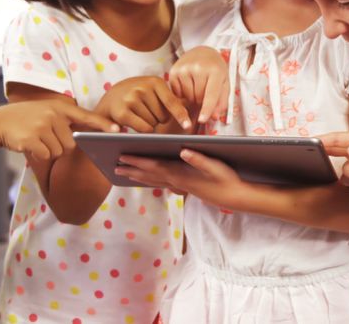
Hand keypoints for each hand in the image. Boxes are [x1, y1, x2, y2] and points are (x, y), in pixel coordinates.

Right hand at [0, 99, 118, 161]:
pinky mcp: (32, 139)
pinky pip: (47, 156)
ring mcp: (42, 126)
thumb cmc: (27, 120)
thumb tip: (84, 138)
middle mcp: (53, 114)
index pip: (87, 116)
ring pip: (59, 152)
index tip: (118, 130)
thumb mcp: (47, 112)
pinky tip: (29, 145)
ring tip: (36, 139)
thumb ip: (65, 121)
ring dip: (49, 151)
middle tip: (45, 136)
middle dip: (60, 146)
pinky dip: (39, 155)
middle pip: (71, 144)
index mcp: (60, 107)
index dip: (103, 125)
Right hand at [96, 76, 191, 132]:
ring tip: (138, 114)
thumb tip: (188, 115)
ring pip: (153, 124)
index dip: (180, 115)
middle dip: (159, 119)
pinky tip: (134, 122)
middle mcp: (143, 88)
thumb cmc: (139, 95)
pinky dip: (142, 130)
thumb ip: (170, 99)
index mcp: (155, 81)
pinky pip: (143, 129)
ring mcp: (131, 100)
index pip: (171, 101)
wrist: (111, 97)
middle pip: (164, 117)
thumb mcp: (154, 90)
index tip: (188, 125)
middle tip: (147, 111)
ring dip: (149, 124)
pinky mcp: (122, 113)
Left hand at [115, 149, 246, 204]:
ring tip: (123, 173)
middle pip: (149, 175)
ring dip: (137, 177)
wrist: (235, 197)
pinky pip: (161, 183)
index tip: (122, 157)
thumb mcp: (215, 166)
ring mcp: (180, 186)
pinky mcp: (185, 187)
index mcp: (181, 174)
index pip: (154, 166)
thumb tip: (183, 151)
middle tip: (114, 167)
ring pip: (153, 181)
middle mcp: (176, 181)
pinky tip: (146, 179)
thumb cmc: (226, 179)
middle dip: (131, 170)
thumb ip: (199, 158)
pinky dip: (150, 180)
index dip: (137, 161)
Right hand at [168, 47, 228, 124]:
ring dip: (192, 98)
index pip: (211, 94)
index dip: (207, 109)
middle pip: (198, 98)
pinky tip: (188, 85)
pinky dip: (183, 94)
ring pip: (188, 97)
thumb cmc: (215, 69)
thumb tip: (213, 117)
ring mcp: (184, 69)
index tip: (202, 120)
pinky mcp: (174, 71)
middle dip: (202, 101)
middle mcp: (198, 68)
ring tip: (196, 87)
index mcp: (215, 70)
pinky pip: (178, 93)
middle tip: (204, 91)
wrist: (202, 52)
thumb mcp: (224, 82)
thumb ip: (221, 101)